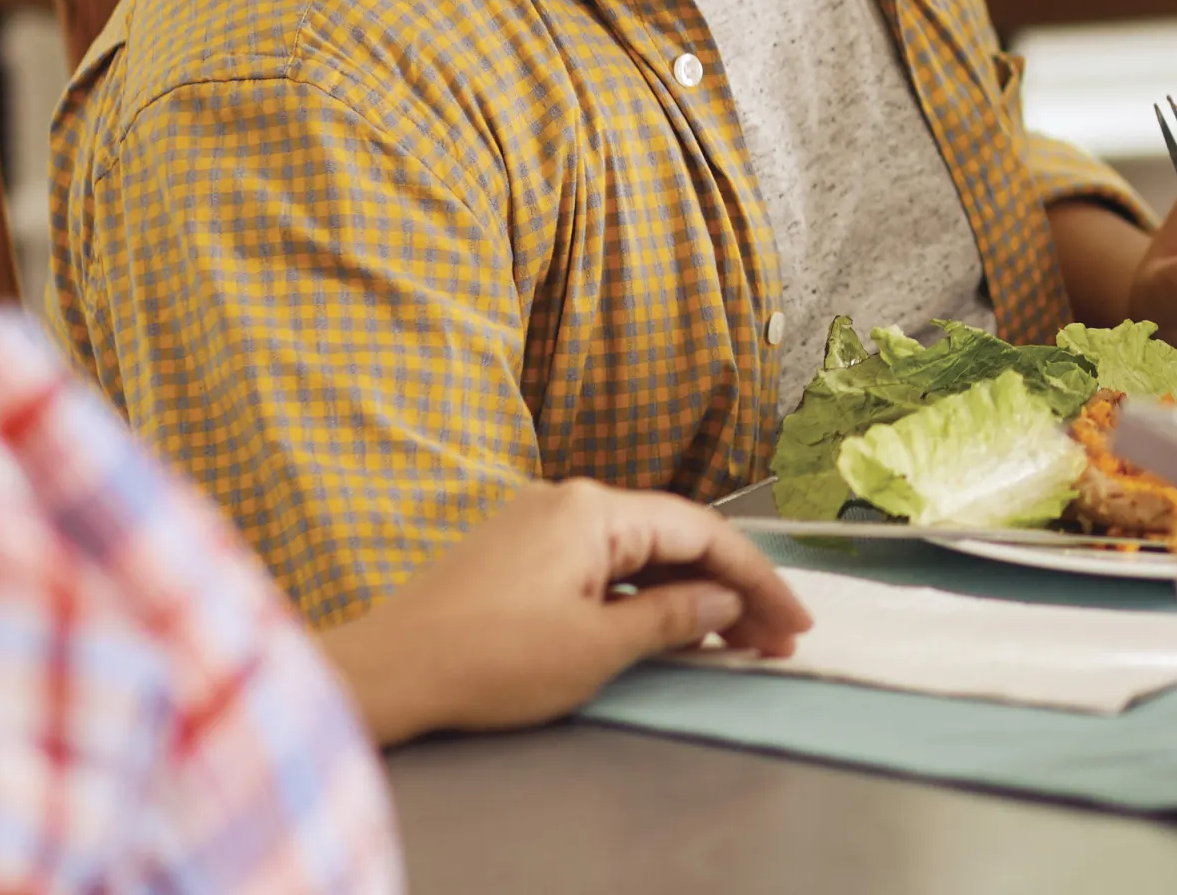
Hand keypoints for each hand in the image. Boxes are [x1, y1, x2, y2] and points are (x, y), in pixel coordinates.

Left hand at [318, 479, 812, 745]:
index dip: (757, 580)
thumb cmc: (483, 658)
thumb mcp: (596, 647)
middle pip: (673, 538)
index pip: (702, 532)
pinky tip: (667, 629)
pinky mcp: (517, 557)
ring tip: (734, 639)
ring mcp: (538, 527)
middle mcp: (567, 503)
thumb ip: (671, 618)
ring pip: (639, 553)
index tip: (792, 621)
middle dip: (730, 588)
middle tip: (775, 637)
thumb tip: (721, 603)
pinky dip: (643, 596)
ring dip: (689, 594)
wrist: (385, 674)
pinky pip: (603, 566)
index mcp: (592, 511)